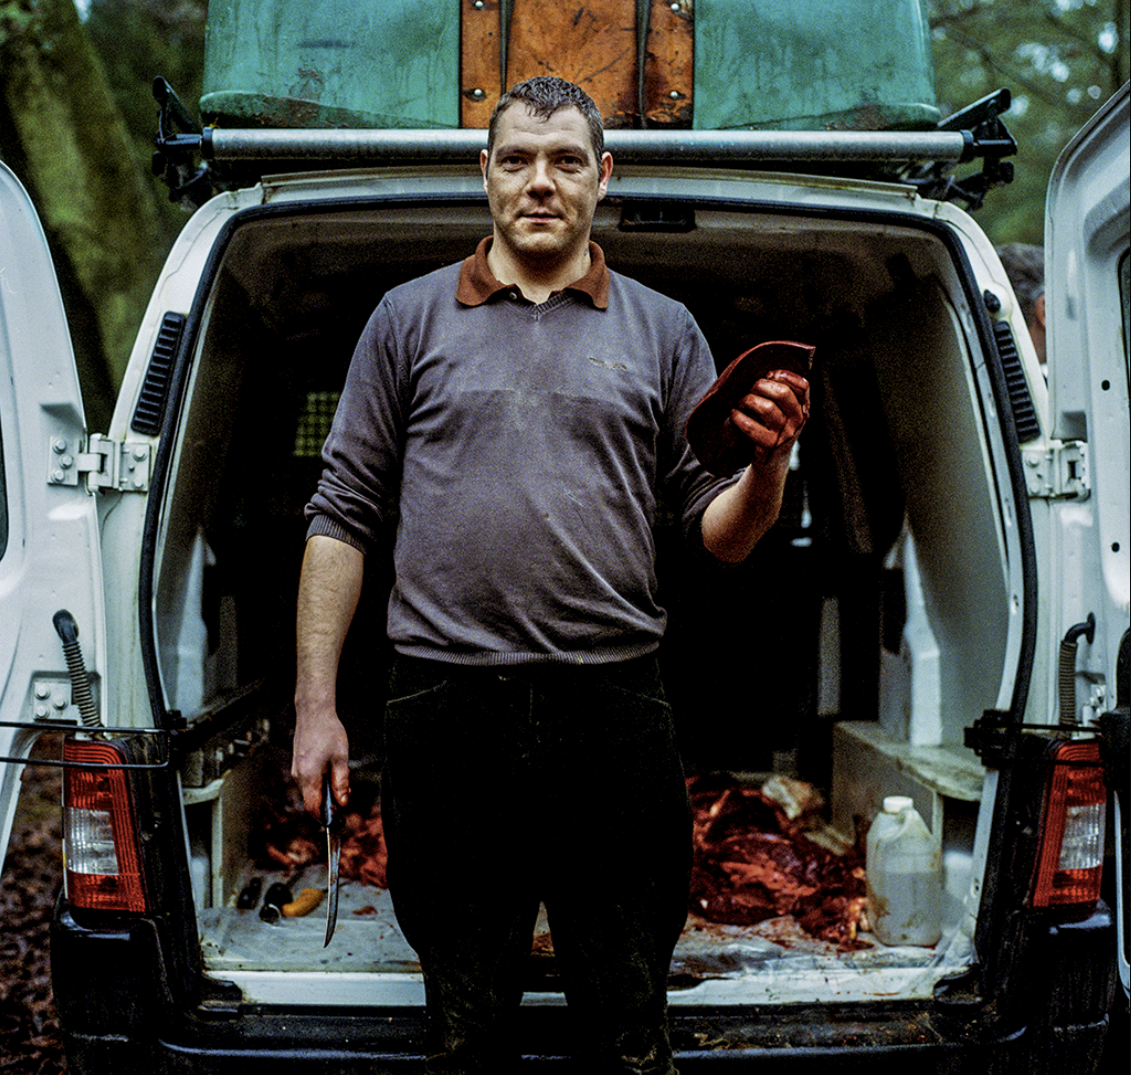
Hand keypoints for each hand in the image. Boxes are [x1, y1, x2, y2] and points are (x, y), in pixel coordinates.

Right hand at [291, 704, 349, 819]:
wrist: (313, 713)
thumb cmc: (328, 732)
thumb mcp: (341, 759)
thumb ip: (341, 783)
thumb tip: (343, 803)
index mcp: (309, 777)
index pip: (313, 807)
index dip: (325, 817)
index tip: (339, 819)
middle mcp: (299, 776)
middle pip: (313, 800)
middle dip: (330, 802)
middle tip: (347, 792)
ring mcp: (297, 770)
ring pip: (311, 790)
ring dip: (327, 790)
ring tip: (342, 775)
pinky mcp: (298, 764)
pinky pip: (309, 780)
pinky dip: (321, 781)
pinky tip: (332, 769)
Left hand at [728, 370, 810, 463]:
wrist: (771, 459)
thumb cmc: (771, 426)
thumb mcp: (782, 410)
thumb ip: (779, 392)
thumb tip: (760, 369)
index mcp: (802, 407)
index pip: (803, 386)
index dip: (786, 375)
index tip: (769, 373)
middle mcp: (797, 420)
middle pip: (783, 393)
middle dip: (761, 385)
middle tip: (750, 387)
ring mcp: (784, 434)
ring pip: (767, 408)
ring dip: (749, 400)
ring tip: (741, 401)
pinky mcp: (768, 446)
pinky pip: (751, 427)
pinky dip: (739, 417)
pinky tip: (734, 414)